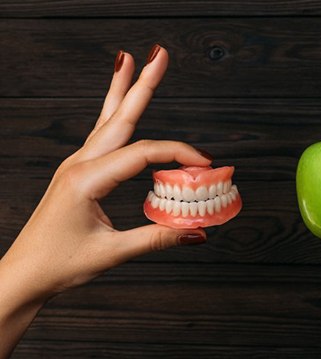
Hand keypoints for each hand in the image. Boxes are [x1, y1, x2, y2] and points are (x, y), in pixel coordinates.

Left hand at [0, 45, 210, 355]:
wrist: (25, 273)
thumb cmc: (59, 263)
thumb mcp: (112, 252)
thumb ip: (157, 238)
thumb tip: (197, 232)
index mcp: (87, 179)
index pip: (143, 153)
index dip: (178, 153)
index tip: (205, 164)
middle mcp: (80, 164)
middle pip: (120, 116)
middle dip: (142, 84)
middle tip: (159, 55)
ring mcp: (77, 165)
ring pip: (107, 120)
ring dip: (123, 89)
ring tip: (132, 61)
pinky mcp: (80, 172)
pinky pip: (101, 135)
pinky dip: (114, 113)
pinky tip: (119, 104)